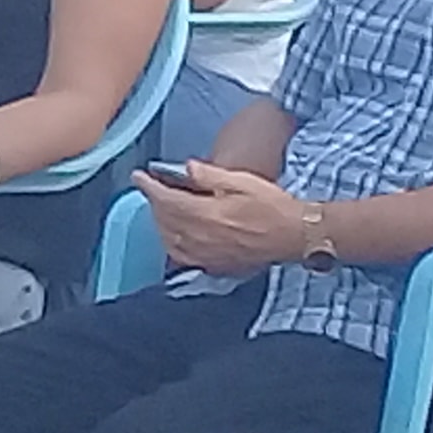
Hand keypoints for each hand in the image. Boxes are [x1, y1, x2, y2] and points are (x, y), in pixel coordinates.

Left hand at [133, 160, 305, 272]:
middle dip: (153, 202)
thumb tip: (186, 168)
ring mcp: (207, 254)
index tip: (138, 176)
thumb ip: (210, 175)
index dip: (148, 187)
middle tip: (151, 187)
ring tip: (161, 208)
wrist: (294, 234)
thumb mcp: (242, 181)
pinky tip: (173, 234)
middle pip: (164, 219)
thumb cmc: (272, 206)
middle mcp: (202, 236)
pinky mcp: (215, 264)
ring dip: (160, 222)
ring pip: (169, 239)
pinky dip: (171, 243)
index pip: (165, 200)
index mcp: (207, 213)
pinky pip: (182, 256)